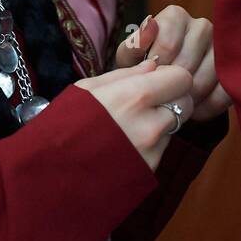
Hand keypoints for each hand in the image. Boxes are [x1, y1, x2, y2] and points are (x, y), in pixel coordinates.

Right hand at [75, 57, 194, 171]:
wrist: (54, 174)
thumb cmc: (65, 123)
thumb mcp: (87, 89)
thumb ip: (125, 75)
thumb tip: (152, 67)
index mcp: (135, 96)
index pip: (182, 78)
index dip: (172, 76)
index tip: (158, 78)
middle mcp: (151, 124)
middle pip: (186, 103)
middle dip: (173, 98)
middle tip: (151, 100)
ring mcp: (153, 150)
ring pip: (174, 126)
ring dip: (162, 121)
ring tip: (132, 124)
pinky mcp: (151, 170)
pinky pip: (162, 147)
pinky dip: (152, 142)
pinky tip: (128, 143)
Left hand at [111, 6, 231, 121]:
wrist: (165, 83)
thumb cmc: (144, 66)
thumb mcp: (130, 58)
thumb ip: (133, 45)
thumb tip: (150, 25)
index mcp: (175, 16)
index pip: (168, 44)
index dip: (157, 69)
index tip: (150, 80)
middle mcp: (201, 25)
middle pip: (188, 62)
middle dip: (172, 85)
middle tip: (162, 98)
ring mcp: (221, 46)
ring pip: (207, 77)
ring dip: (190, 97)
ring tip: (176, 104)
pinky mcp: (235, 68)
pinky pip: (225, 90)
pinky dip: (209, 106)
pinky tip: (195, 112)